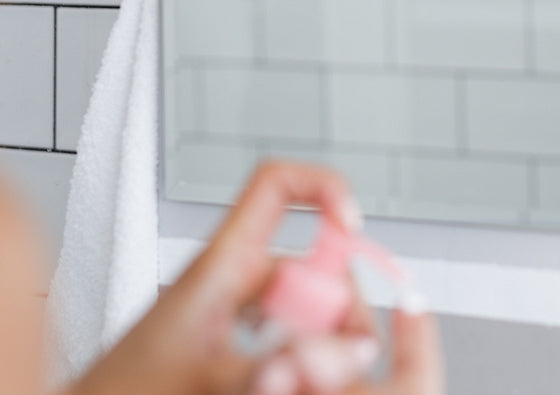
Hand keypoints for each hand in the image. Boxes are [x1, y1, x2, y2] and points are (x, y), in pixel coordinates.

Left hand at [69, 161, 443, 394]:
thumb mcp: (208, 378)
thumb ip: (283, 365)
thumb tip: (352, 349)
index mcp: (219, 263)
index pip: (277, 185)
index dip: (323, 188)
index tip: (351, 226)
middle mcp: (229, 282)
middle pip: (311, 264)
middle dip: (338, 304)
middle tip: (343, 352)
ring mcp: (230, 318)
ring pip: (305, 311)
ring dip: (320, 341)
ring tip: (308, 376)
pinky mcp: (229, 351)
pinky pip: (286, 341)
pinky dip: (299, 359)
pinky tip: (289, 382)